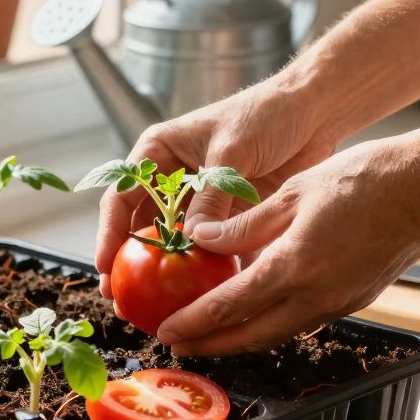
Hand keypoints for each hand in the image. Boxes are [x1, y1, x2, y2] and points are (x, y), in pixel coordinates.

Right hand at [95, 70, 336, 297]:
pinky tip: (202, 300)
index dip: (109, 234)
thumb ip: (211, 195)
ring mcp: (202, 201)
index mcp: (160, 153)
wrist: (313, 110)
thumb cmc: (266, 114)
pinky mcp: (229, 217)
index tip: (106, 267)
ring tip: (155, 309)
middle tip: (121, 299)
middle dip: (130, 264)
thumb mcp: (232, 151)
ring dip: (165, 275)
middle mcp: (174, 180)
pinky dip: (206, 273)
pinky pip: (212, 250)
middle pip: (142, 228)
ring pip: (175, 245)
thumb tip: (190, 239)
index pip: (122, 196)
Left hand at [154, 137, 419, 355]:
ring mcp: (339, 303)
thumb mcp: (294, 192)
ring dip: (241, 339)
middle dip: (211, 345)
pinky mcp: (355, 299)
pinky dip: (271, 325)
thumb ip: (247, 224)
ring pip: (277, 333)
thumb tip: (205, 241)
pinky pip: (302, 321)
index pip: (230, 307)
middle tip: (179, 346)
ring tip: (210, 336)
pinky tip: (256, 315)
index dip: (194, 323)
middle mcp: (316, 296)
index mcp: (295, 266)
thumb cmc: (365, 178)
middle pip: (251, 335)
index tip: (167, 331)